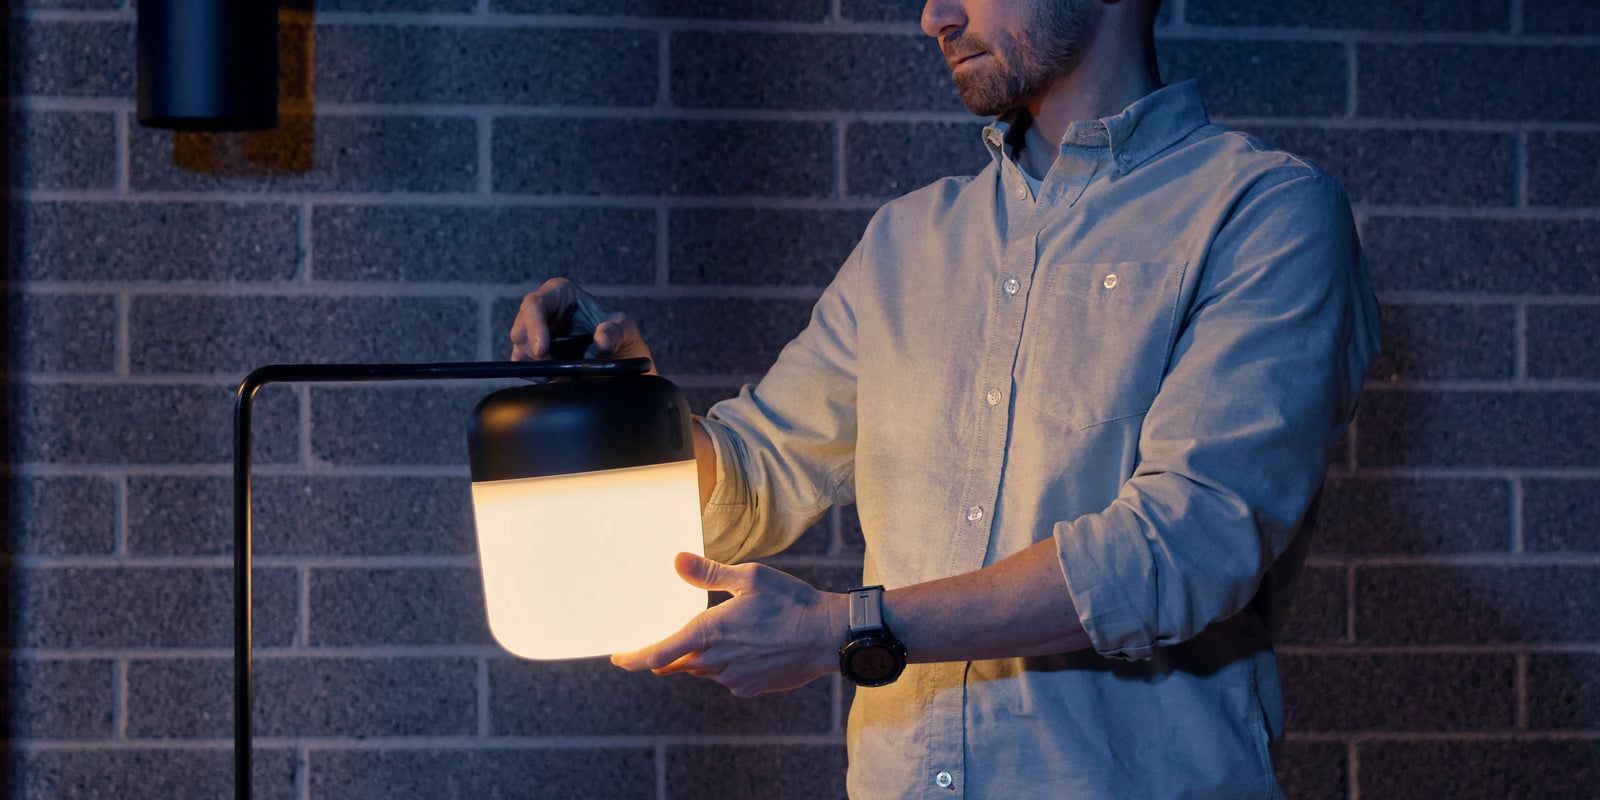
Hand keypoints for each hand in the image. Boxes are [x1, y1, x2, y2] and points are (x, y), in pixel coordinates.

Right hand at [509, 277, 652, 365]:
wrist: (621, 360)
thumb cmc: (620, 335)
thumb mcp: (626, 329)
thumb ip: (615, 331)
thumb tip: (601, 341)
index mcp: (561, 293)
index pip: (536, 304)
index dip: (535, 326)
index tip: (543, 350)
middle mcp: (544, 310)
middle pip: (521, 327)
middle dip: (532, 349)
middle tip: (553, 366)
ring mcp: (537, 332)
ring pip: (519, 347)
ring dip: (534, 363)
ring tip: (559, 371)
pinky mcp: (534, 354)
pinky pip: (521, 364)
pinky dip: (533, 373)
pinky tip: (552, 376)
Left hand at [612, 553, 847, 697]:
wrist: (826, 636)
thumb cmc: (789, 602)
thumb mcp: (748, 577)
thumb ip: (708, 573)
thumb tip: (676, 560)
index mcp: (708, 632)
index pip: (658, 654)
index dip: (633, 658)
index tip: (618, 658)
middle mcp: (715, 661)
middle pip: (678, 662)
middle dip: (669, 654)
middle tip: (661, 643)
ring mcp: (733, 678)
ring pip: (703, 669)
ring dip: (701, 656)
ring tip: (718, 636)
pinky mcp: (750, 687)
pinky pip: (726, 677)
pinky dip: (726, 664)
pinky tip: (746, 647)